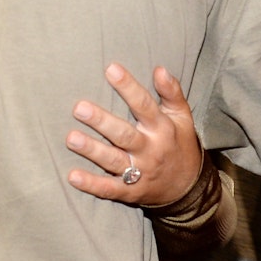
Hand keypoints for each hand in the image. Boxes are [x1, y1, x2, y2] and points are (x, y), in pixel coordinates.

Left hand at [66, 63, 201, 206]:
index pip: (144, 105)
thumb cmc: (179, 144)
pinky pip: (110, 189)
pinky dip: (92, 185)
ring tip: (71, 138)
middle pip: (124, 134)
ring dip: (92, 150)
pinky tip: (72, 176)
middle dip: (102, 122)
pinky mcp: (131, 192)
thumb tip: (160, 69)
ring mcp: (140, 172)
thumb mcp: (182, 117)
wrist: (189, 189)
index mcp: (162, 128)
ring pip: (113, 160)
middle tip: (79, 108)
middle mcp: (150, 150)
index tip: (110, 69)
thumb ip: (172, 93)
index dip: (128, 87)